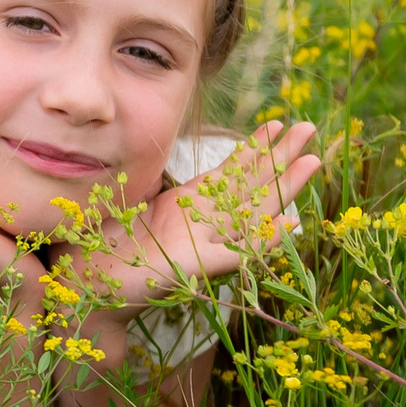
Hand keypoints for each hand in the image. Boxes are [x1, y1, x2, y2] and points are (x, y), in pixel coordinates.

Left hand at [77, 120, 321, 311]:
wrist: (94, 282)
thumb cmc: (111, 245)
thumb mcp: (137, 207)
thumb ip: (160, 190)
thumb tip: (162, 160)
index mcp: (192, 204)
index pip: (234, 171)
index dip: (256, 149)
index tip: (278, 124)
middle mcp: (206, 221)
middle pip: (253, 184)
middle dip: (280, 157)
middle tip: (309, 128)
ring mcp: (206, 243)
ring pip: (253, 210)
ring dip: (282, 187)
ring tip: (311, 161)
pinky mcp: (198, 267)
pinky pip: (237, 253)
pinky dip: (263, 243)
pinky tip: (288, 228)